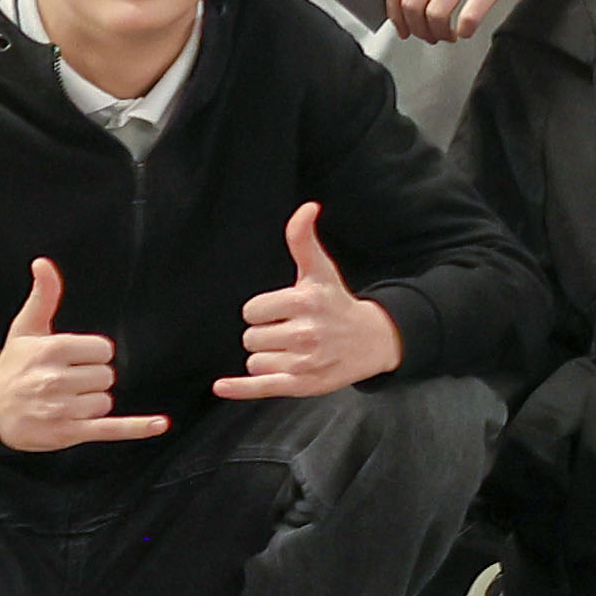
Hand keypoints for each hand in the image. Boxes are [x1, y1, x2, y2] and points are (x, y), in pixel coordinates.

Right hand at [0, 255, 162, 452]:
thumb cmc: (12, 368)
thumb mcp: (25, 330)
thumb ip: (43, 297)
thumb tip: (44, 263)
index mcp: (50, 351)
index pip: (103, 350)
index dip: (91, 354)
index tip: (72, 359)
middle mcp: (55, 380)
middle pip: (106, 375)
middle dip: (90, 378)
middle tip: (64, 381)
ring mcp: (62, 409)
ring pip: (105, 401)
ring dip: (91, 402)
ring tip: (63, 400)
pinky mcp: (68, 433)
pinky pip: (110, 429)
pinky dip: (137, 427)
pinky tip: (159, 424)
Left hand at [214, 203, 407, 400]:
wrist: (373, 341)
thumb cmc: (337, 304)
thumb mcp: (320, 271)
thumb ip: (303, 240)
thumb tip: (306, 208)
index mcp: (305, 302)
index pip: (251, 311)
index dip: (263, 311)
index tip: (284, 312)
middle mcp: (306, 333)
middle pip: (251, 337)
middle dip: (266, 334)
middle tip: (292, 331)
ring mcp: (304, 362)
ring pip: (255, 362)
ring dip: (269, 357)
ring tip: (294, 351)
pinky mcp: (302, 385)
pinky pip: (260, 386)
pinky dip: (239, 388)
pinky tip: (222, 386)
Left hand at [381, 0, 566, 41]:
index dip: (394, 13)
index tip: (402, 26)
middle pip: (412, 2)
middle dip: (417, 28)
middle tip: (427, 35)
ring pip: (436, 12)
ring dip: (439, 33)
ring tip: (449, 35)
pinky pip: (469, 16)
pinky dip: (464, 31)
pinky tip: (467, 30)